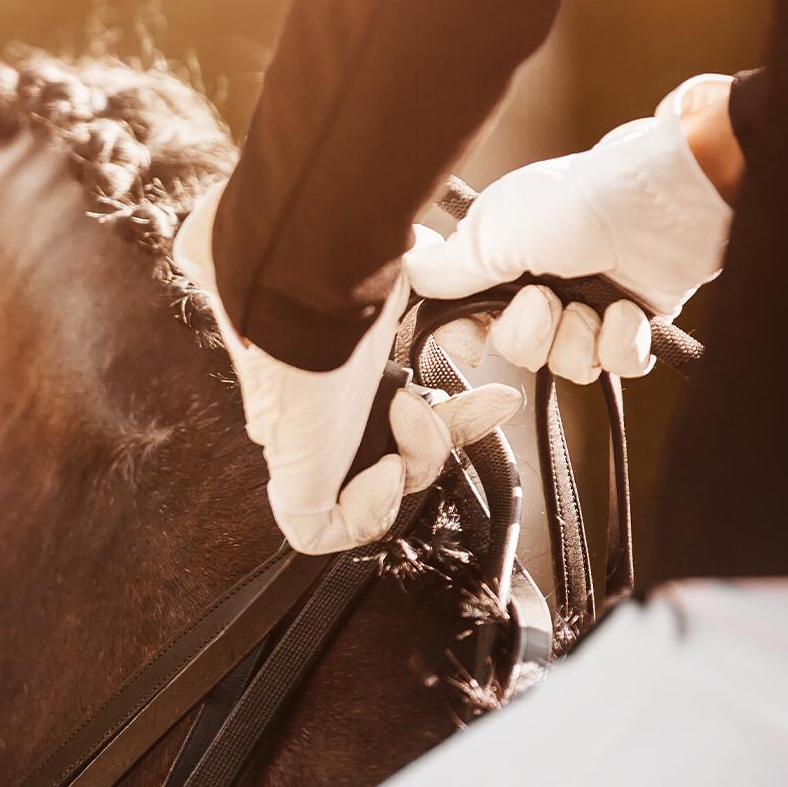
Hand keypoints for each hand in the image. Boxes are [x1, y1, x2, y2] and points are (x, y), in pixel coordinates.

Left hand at [175, 188, 521, 555]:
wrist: (305, 272)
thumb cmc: (337, 256)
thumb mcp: (396, 271)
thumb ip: (421, 285)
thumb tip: (452, 294)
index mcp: (341, 369)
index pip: (394, 417)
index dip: (450, 416)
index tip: (493, 397)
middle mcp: (321, 410)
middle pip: (395, 454)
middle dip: (446, 436)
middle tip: (485, 405)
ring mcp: (304, 446)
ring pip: (378, 489)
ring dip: (421, 457)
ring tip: (412, 413)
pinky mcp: (294, 478)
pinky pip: (325, 529)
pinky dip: (369, 509)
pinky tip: (386, 467)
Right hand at [405, 74, 737, 381]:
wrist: (660, 200)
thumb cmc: (572, 202)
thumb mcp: (493, 232)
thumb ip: (447, 267)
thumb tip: (405, 273)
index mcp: (498, 266)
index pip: (465, 325)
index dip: (467, 339)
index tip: (476, 337)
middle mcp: (540, 290)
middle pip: (516, 352)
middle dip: (532, 332)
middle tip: (547, 297)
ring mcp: (588, 307)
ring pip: (566, 366)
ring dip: (579, 338)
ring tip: (596, 303)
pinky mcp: (632, 323)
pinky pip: (616, 366)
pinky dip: (621, 343)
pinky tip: (627, 311)